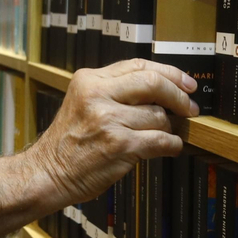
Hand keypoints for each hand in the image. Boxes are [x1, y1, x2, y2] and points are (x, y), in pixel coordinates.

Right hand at [27, 59, 197, 210]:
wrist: (47, 173)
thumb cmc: (68, 143)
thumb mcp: (83, 103)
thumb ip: (115, 91)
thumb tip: (163, 90)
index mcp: (89, 80)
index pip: (138, 65)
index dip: (169, 73)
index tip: (186, 83)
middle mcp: (97, 95)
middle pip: (153, 82)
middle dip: (178, 95)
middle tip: (190, 107)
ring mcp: (108, 120)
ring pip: (159, 116)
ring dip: (169, 128)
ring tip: (164, 135)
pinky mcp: (119, 145)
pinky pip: (161, 140)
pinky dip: (172, 145)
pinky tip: (169, 147)